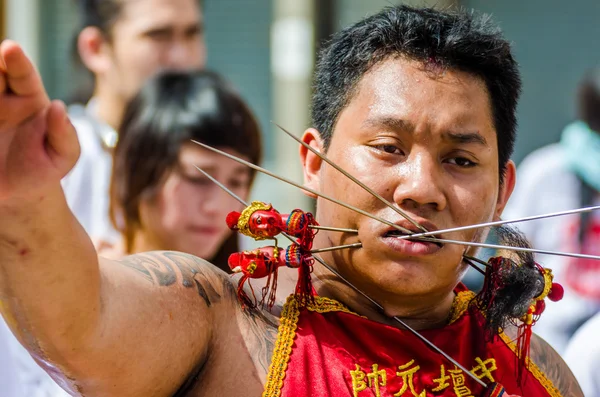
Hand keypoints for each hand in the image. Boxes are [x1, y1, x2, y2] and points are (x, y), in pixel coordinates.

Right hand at [0, 40, 78, 200]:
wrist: (20, 192)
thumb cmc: (46, 169)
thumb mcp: (63, 156)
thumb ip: (65, 134)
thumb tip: (59, 107)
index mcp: (31, 100)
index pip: (23, 74)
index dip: (17, 60)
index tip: (11, 48)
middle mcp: (3, 99)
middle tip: (0, 53)